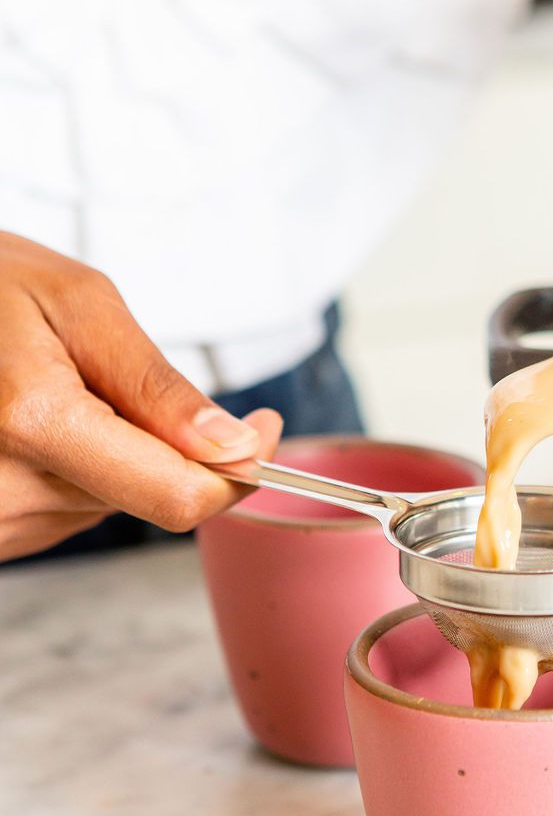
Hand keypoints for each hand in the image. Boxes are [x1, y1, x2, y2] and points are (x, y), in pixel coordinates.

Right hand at [0, 232, 282, 560]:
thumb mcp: (80, 305)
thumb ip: (158, 386)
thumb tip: (234, 447)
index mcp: (36, 423)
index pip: (180, 496)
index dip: (241, 471)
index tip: (264, 427)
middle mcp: (9, 492)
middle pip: (152, 497)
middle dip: (161, 442)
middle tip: (109, 376)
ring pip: (115, 504)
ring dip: (115, 453)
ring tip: (57, 390)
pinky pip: (73, 510)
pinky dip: (77, 469)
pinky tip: (36, 422)